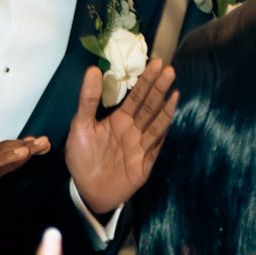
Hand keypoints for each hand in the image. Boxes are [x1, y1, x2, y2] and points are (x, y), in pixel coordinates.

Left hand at [66, 55, 177, 217]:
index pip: (136, 96)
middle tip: (168, 69)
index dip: (146, 81)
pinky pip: (156, 146)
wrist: (86, 191)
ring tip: (175, 90)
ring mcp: (141, 146)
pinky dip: (164, 132)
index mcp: (119, 120)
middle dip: (159, 89)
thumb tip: (92, 70)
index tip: (155, 63)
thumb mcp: (80, 126)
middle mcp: (133, 130)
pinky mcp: (145, 163)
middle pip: (149, 106)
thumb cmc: (82, 160)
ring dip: (165, 108)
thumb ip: (88, 100)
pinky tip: (171, 119)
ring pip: (156, 124)